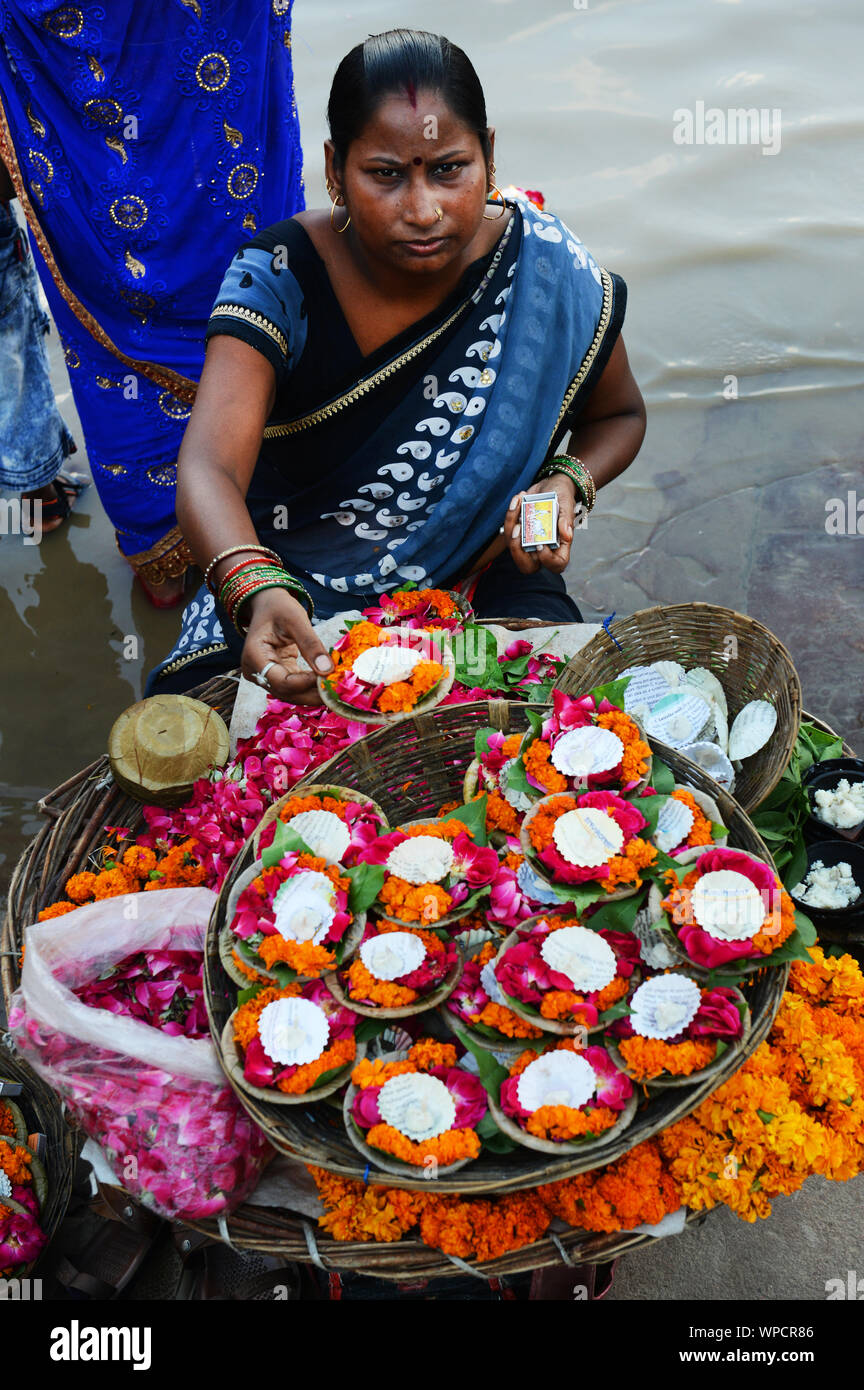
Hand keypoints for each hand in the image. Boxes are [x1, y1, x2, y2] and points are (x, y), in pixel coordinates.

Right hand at [240, 588, 332, 704]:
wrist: (268, 604)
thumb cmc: (279, 607)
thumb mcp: (296, 619)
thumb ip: (310, 644)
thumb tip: (327, 670)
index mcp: (255, 656)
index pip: (281, 682)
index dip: (306, 684)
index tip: (330, 678)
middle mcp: (255, 671)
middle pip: (286, 692)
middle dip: (313, 693)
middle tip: (339, 690)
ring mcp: (265, 675)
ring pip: (291, 693)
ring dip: (314, 693)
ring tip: (337, 688)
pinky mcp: (277, 675)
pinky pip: (295, 686)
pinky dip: (312, 686)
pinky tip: (329, 683)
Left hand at [502, 473, 578, 574]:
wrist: (552, 486)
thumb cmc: (563, 496)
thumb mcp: (566, 504)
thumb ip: (566, 520)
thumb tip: (567, 535)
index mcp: (560, 546)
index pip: (556, 565)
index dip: (547, 560)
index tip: (541, 544)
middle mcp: (543, 548)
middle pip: (527, 566)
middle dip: (517, 551)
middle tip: (518, 530)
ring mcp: (528, 542)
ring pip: (513, 546)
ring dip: (511, 523)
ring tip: (520, 503)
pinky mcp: (518, 532)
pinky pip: (508, 530)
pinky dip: (511, 514)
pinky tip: (519, 499)